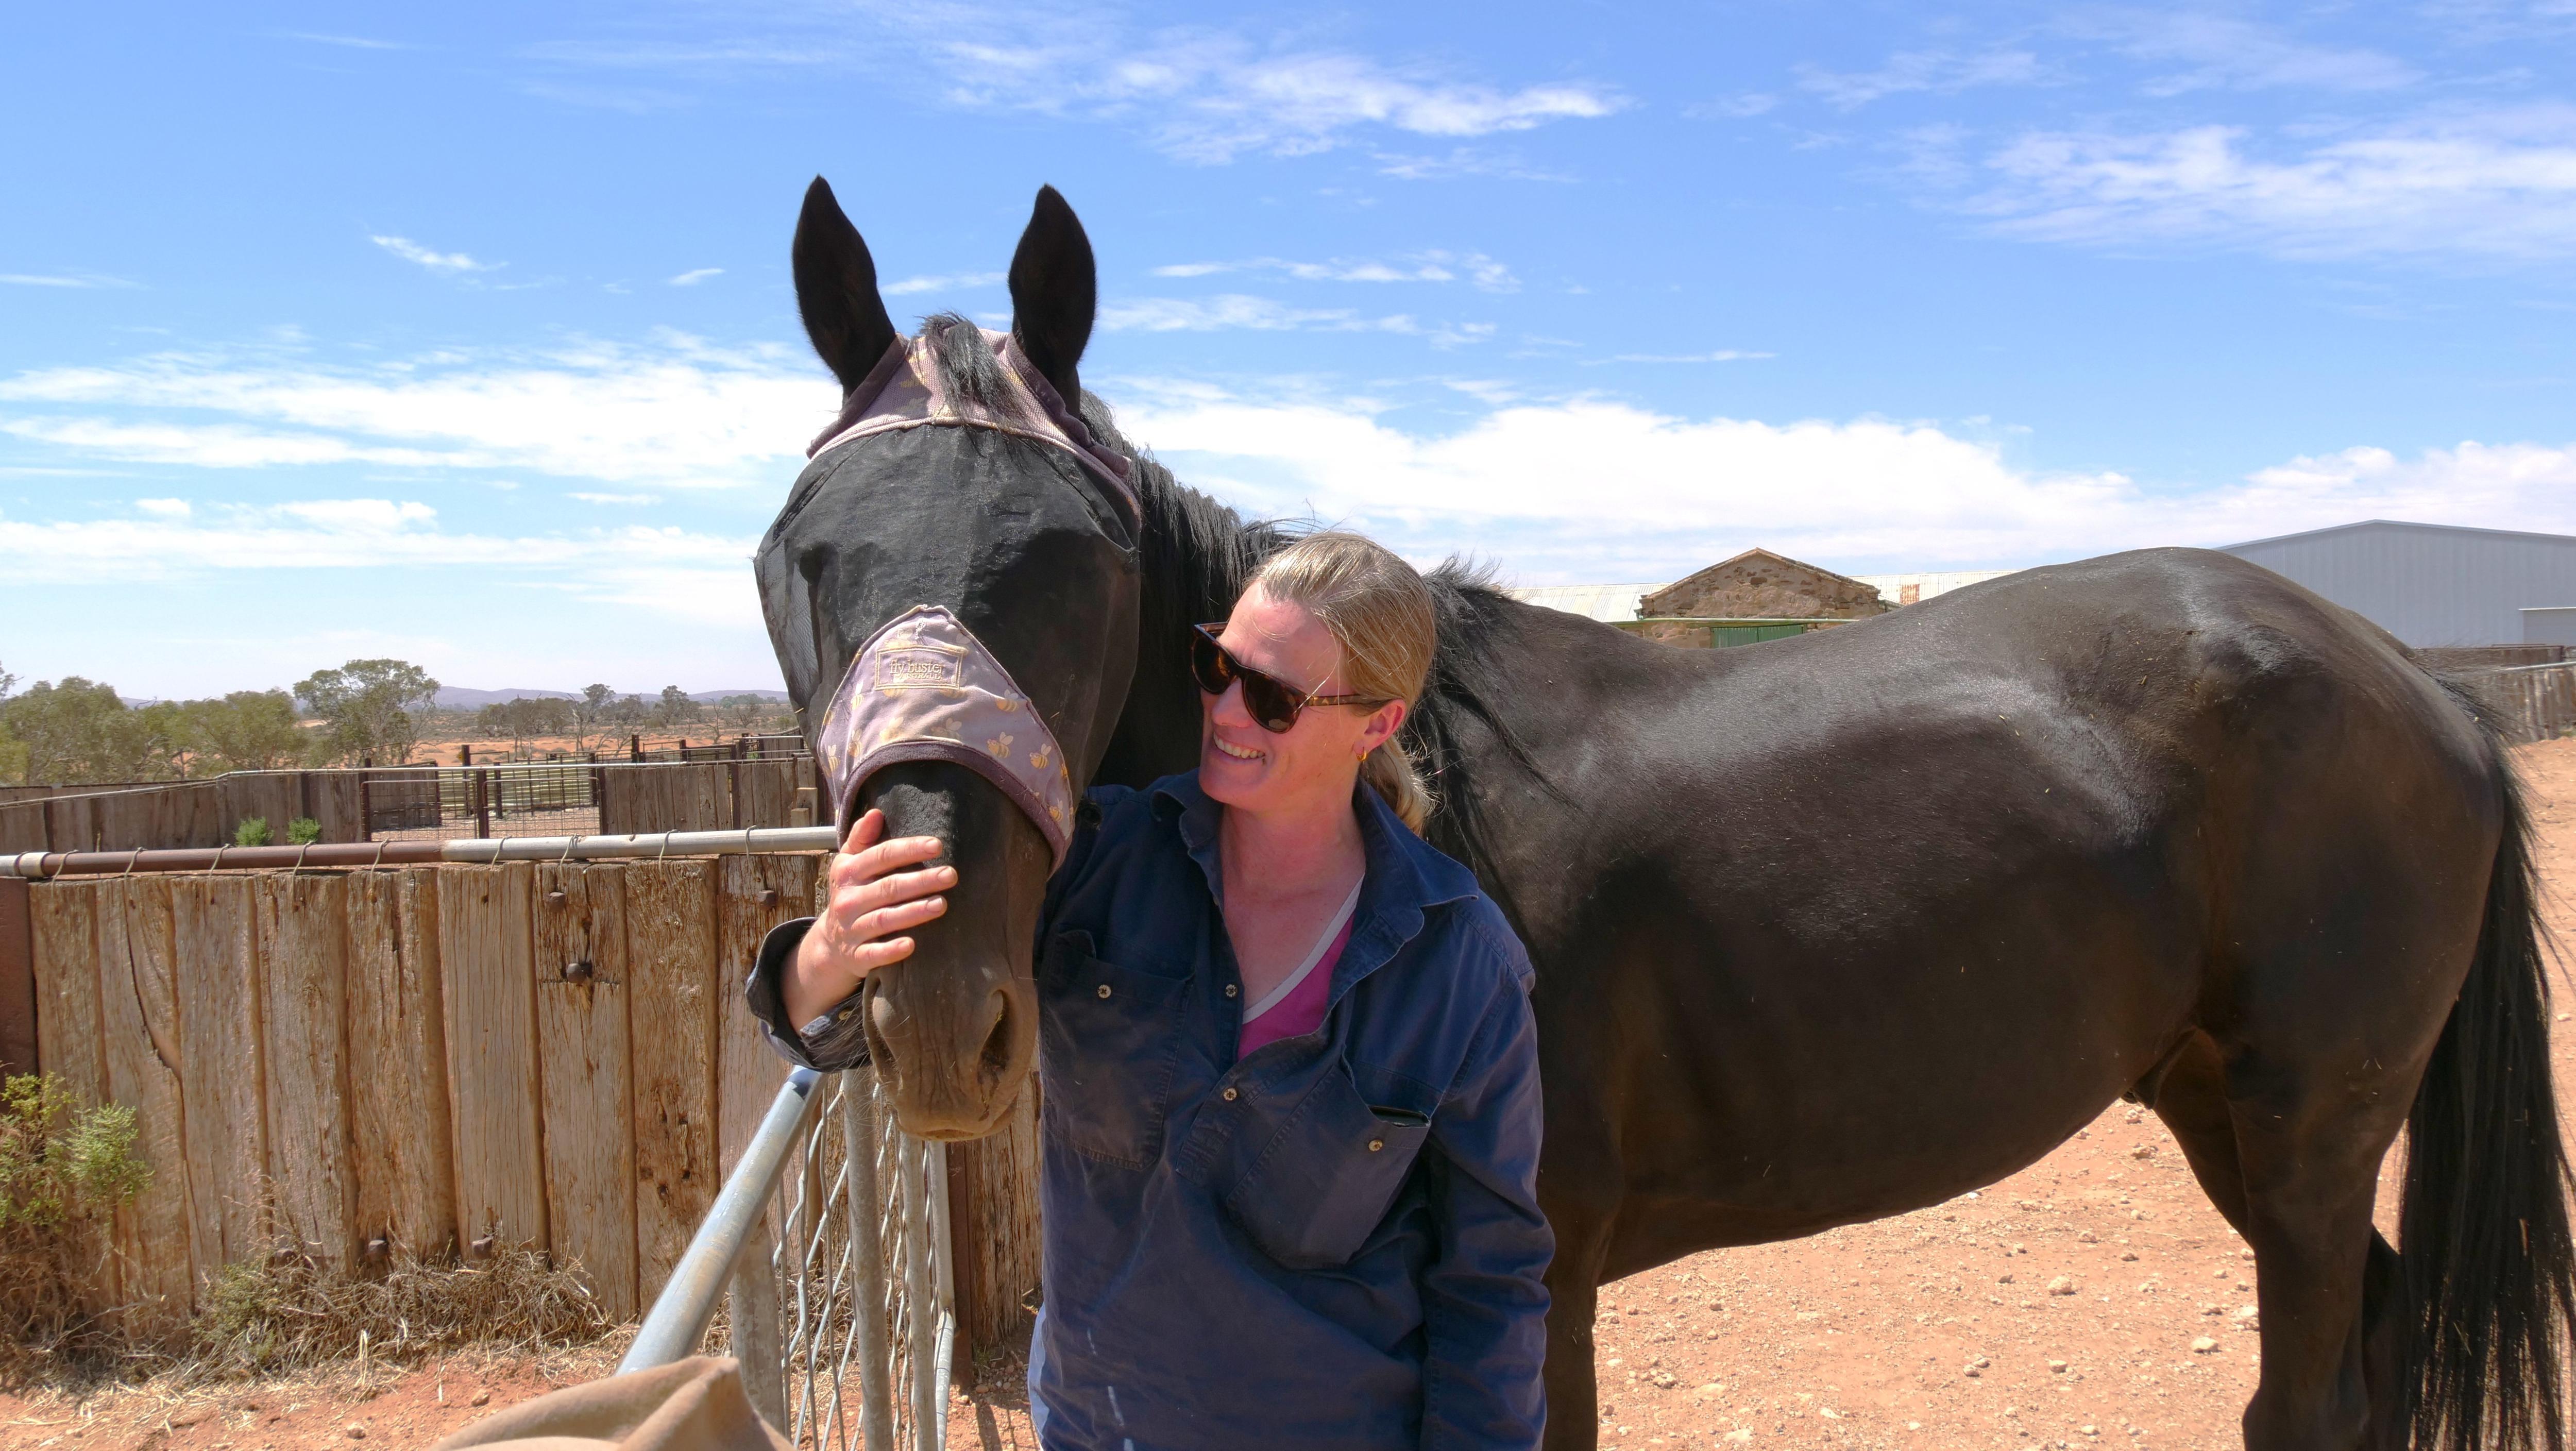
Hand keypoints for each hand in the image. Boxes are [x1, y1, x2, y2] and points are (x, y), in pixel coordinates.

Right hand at [785, 808, 954, 1024]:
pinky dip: (891, 950)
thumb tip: (876, 813)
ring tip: (942, 904)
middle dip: (921, 880)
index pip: (881, 856)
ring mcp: (851, 929)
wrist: (829, 942)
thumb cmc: (851, 893)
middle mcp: (847, 900)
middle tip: (951, 875)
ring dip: (913, 912)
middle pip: (888, 888)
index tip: (937, 845)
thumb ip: (861, 839)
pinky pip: (874, 954)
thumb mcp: (848, 864)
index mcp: (848, 872)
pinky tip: (912, 944)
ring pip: (884, 919)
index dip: (909, 849)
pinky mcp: (856, 956)